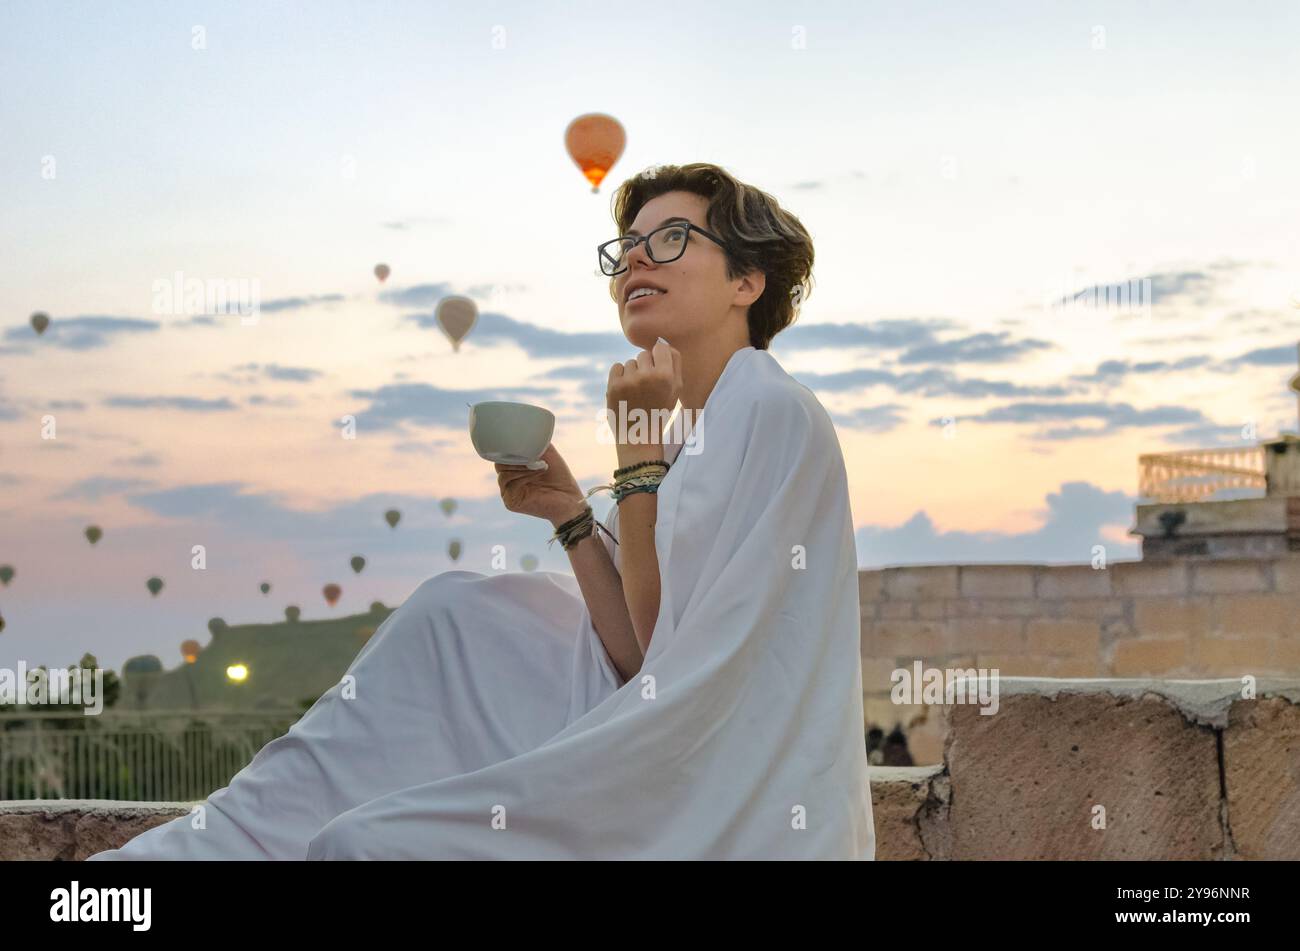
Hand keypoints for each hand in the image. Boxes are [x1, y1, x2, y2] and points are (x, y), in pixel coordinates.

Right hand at [495, 443, 587, 526]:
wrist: (570, 499)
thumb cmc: (559, 477)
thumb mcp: (546, 454)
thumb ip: (534, 443)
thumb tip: (525, 430)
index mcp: (514, 470)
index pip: (501, 457)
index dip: (508, 449)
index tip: (520, 443)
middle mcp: (508, 482)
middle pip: (499, 465)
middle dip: (515, 458)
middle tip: (533, 457)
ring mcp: (508, 493)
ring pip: (503, 474)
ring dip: (521, 467)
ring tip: (539, 465)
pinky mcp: (511, 503)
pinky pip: (510, 485)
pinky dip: (523, 477)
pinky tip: (537, 475)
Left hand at [607, 338, 681, 459]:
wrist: (638, 435)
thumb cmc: (659, 410)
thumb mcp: (676, 389)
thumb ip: (674, 363)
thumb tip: (662, 341)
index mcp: (667, 377)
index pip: (661, 347)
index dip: (659, 358)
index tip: (657, 371)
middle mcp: (648, 376)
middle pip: (644, 354)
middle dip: (645, 367)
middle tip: (647, 388)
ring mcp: (629, 381)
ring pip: (630, 362)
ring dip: (632, 374)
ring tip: (636, 393)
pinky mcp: (613, 386)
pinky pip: (616, 367)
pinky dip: (619, 376)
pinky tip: (625, 391)